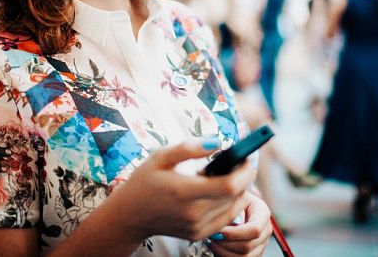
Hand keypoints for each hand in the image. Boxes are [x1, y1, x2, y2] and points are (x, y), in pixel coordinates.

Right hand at [107, 139, 255, 242]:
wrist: (130, 215)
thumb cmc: (145, 181)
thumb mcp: (161, 156)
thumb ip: (188, 148)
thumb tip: (218, 143)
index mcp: (184, 191)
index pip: (230, 186)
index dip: (245, 171)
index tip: (247, 158)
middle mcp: (193, 213)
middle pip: (236, 196)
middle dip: (244, 178)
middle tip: (241, 163)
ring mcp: (196, 227)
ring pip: (234, 209)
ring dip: (239, 191)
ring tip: (230, 175)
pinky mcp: (198, 235)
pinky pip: (225, 220)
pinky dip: (231, 205)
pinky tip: (222, 192)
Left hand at [209, 191, 271, 256]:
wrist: (237, 203)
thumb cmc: (233, 198)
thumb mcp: (234, 196)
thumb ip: (231, 206)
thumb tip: (220, 222)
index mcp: (262, 213)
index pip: (254, 229)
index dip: (235, 233)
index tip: (218, 231)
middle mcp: (265, 230)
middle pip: (248, 246)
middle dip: (226, 244)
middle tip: (211, 237)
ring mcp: (261, 243)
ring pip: (245, 256)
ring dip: (224, 251)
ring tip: (211, 242)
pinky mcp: (255, 252)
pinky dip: (225, 255)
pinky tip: (216, 246)